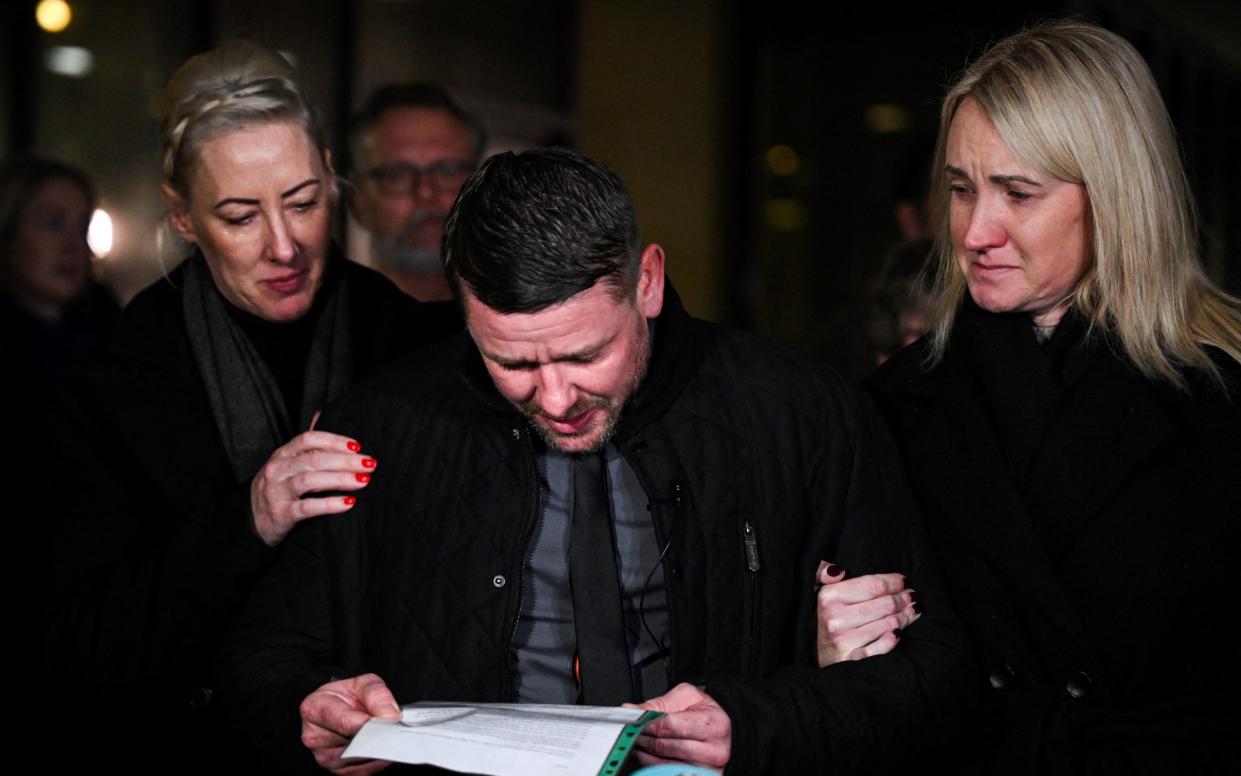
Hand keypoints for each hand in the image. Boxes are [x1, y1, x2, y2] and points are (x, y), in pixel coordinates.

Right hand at [251, 417, 376, 545]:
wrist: (256, 521)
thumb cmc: (279, 488)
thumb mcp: (288, 463)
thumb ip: (307, 444)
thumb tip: (321, 414)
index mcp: (282, 454)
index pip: (308, 439)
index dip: (334, 440)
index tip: (358, 447)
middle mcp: (277, 469)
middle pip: (314, 459)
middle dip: (345, 461)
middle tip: (370, 464)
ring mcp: (277, 491)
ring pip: (310, 480)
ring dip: (341, 479)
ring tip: (363, 481)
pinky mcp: (281, 513)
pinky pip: (308, 507)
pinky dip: (330, 504)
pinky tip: (349, 502)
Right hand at [300, 673, 399, 773]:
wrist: (342, 707)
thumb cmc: (348, 695)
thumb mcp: (363, 683)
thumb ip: (376, 695)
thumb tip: (389, 716)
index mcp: (314, 709)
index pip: (343, 722)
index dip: (367, 724)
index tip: (386, 722)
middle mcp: (314, 736)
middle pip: (352, 743)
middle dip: (375, 736)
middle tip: (392, 729)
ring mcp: (324, 756)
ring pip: (358, 759)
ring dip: (377, 750)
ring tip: (387, 735)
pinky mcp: (337, 770)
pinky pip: (362, 771)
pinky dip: (377, 762)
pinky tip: (384, 749)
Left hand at [627, 682, 730, 769]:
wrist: (727, 730)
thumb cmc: (708, 713)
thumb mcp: (687, 697)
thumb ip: (659, 703)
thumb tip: (631, 710)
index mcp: (712, 725)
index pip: (668, 726)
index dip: (645, 723)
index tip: (632, 720)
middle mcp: (714, 751)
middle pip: (663, 747)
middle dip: (642, 737)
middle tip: (632, 730)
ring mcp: (707, 769)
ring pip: (662, 764)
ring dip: (645, 752)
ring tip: (641, 740)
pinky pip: (668, 773)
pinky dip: (653, 765)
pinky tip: (650, 754)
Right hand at [815, 561, 919, 666]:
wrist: (813, 655)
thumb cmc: (823, 619)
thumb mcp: (819, 592)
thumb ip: (822, 574)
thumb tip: (838, 571)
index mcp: (829, 597)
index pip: (874, 585)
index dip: (894, 582)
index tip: (903, 581)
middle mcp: (835, 618)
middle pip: (886, 604)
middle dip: (904, 598)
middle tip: (912, 596)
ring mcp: (844, 641)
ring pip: (890, 623)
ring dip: (905, 616)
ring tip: (912, 610)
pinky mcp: (852, 660)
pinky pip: (884, 646)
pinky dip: (895, 638)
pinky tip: (899, 632)